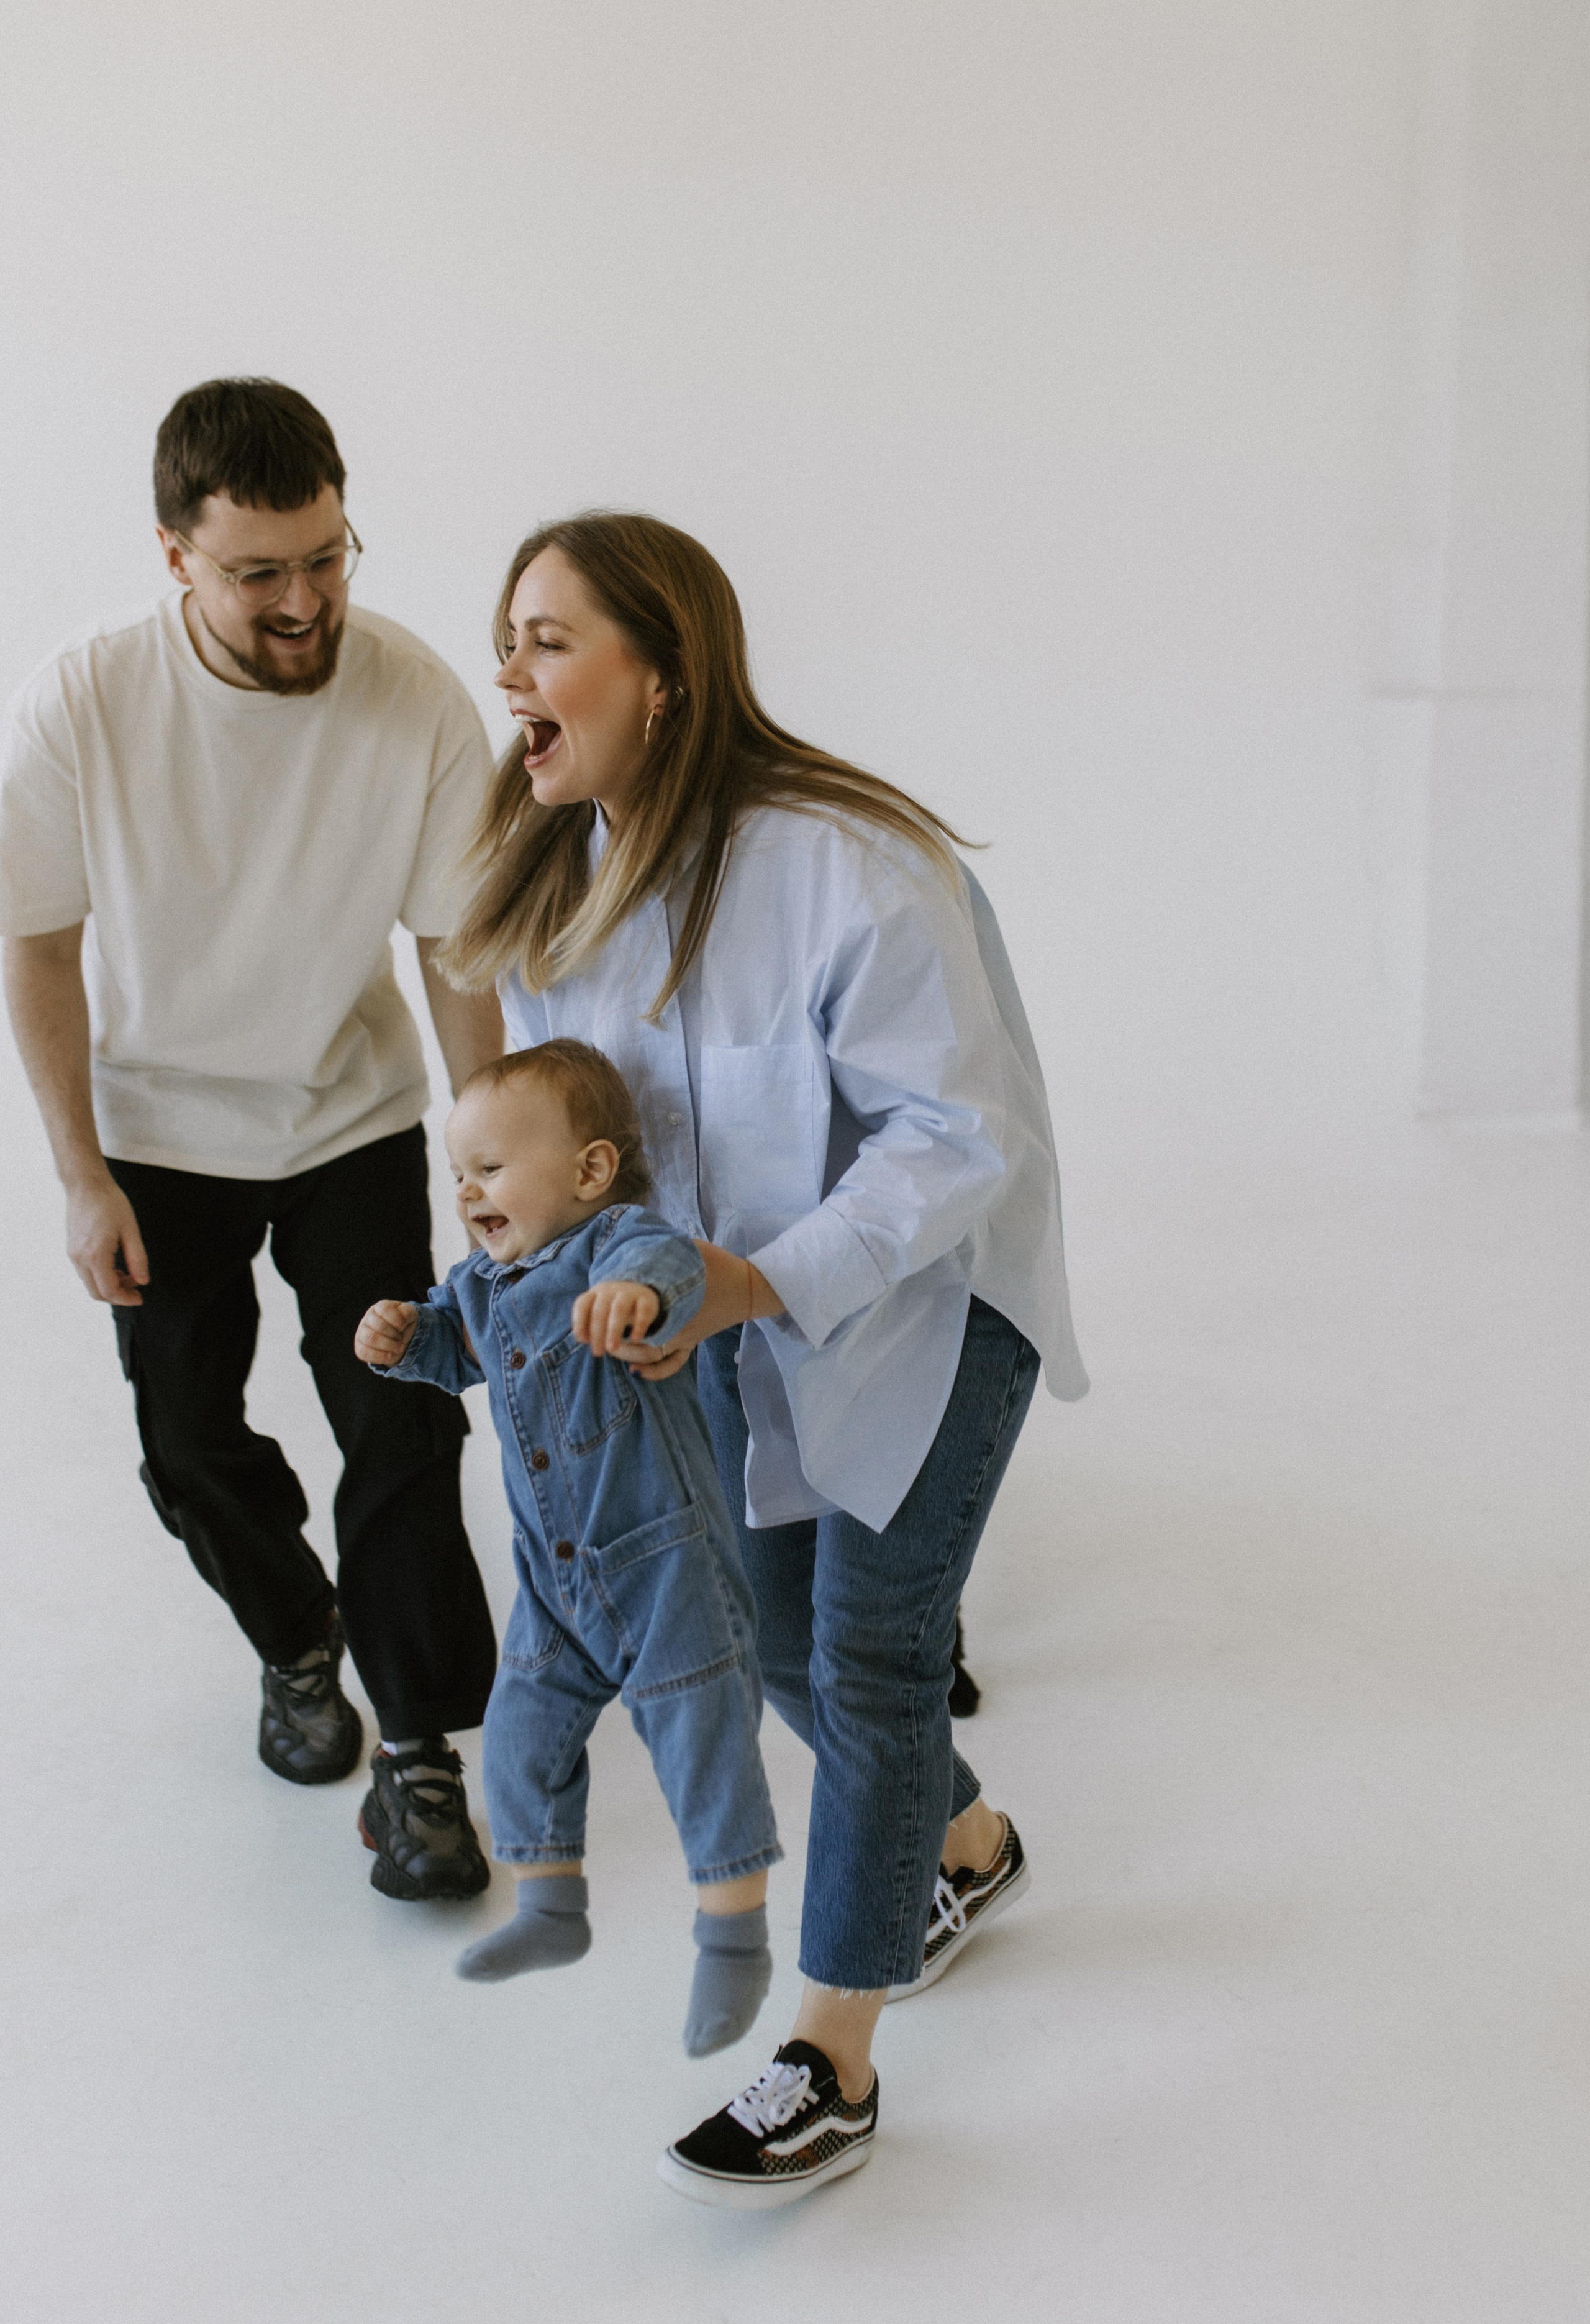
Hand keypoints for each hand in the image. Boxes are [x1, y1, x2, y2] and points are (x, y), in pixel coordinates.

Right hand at [66, 1174, 148, 1306]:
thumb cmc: (110, 1203)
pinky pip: (86, 1272)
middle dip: (118, 1295)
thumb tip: (143, 1281)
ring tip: (129, 1274)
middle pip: (97, 1293)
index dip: (126, 1299)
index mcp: (95, 1255)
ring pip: (90, 1284)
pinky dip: (101, 1276)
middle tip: (136, 1288)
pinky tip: (116, 1266)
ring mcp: (73, 1254)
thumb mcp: (130, 1230)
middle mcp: (80, 1258)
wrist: (86, 1185)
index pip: (109, 1291)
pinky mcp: (72, 1249)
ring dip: (109, 1285)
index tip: (140, 1297)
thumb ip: (137, 1258)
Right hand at [356, 1299, 418, 1364]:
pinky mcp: (359, 1348)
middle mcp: (368, 1318)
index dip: (397, 1320)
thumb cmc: (404, 1324)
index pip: (385, 1309)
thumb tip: (401, 1321)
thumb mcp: (410, 1315)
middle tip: (401, 1340)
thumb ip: (407, 1312)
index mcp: (379, 1307)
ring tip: (398, 1348)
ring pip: (370, 1339)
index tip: (403, 1327)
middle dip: (394, 1335)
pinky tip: (390, 1355)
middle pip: (378, 1326)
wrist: (399, 1340)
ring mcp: (361, 1333)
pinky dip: (380, 1356)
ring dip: (389, 1345)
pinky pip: (364, 1352)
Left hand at [571, 1279, 660, 1356]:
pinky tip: (635, 1339)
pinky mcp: (646, 1299)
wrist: (640, 1293)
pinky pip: (643, 1311)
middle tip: (598, 1352)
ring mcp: (628, 1293)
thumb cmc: (612, 1310)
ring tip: (612, 1349)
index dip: (579, 1322)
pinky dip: (639, 1325)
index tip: (583, 1341)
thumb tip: (585, 1339)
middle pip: (599, 1311)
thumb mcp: (599, 1315)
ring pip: (619, 1309)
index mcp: (594, 1294)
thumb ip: (590, 1327)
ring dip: (614, 1330)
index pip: (581, 1305)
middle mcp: (609, 1291)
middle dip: (597, 1333)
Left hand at [612, 1243, 784, 1384]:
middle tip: (599, 1337)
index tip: (600, 1313)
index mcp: (671, 1301)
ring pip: (652, 1355)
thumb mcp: (687, 1250)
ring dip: (630, 1356)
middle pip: (639, 1341)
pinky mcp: (691, 1341)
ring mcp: (685, 1336)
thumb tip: (635, 1242)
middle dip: (616, 1342)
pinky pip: (673, 1362)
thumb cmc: (717, 1265)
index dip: (614, 1319)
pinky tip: (638, 1372)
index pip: (635, 1315)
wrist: (749, 1286)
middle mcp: (676, 1324)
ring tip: (612, 1349)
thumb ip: (661, 1251)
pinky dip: (656, 1371)